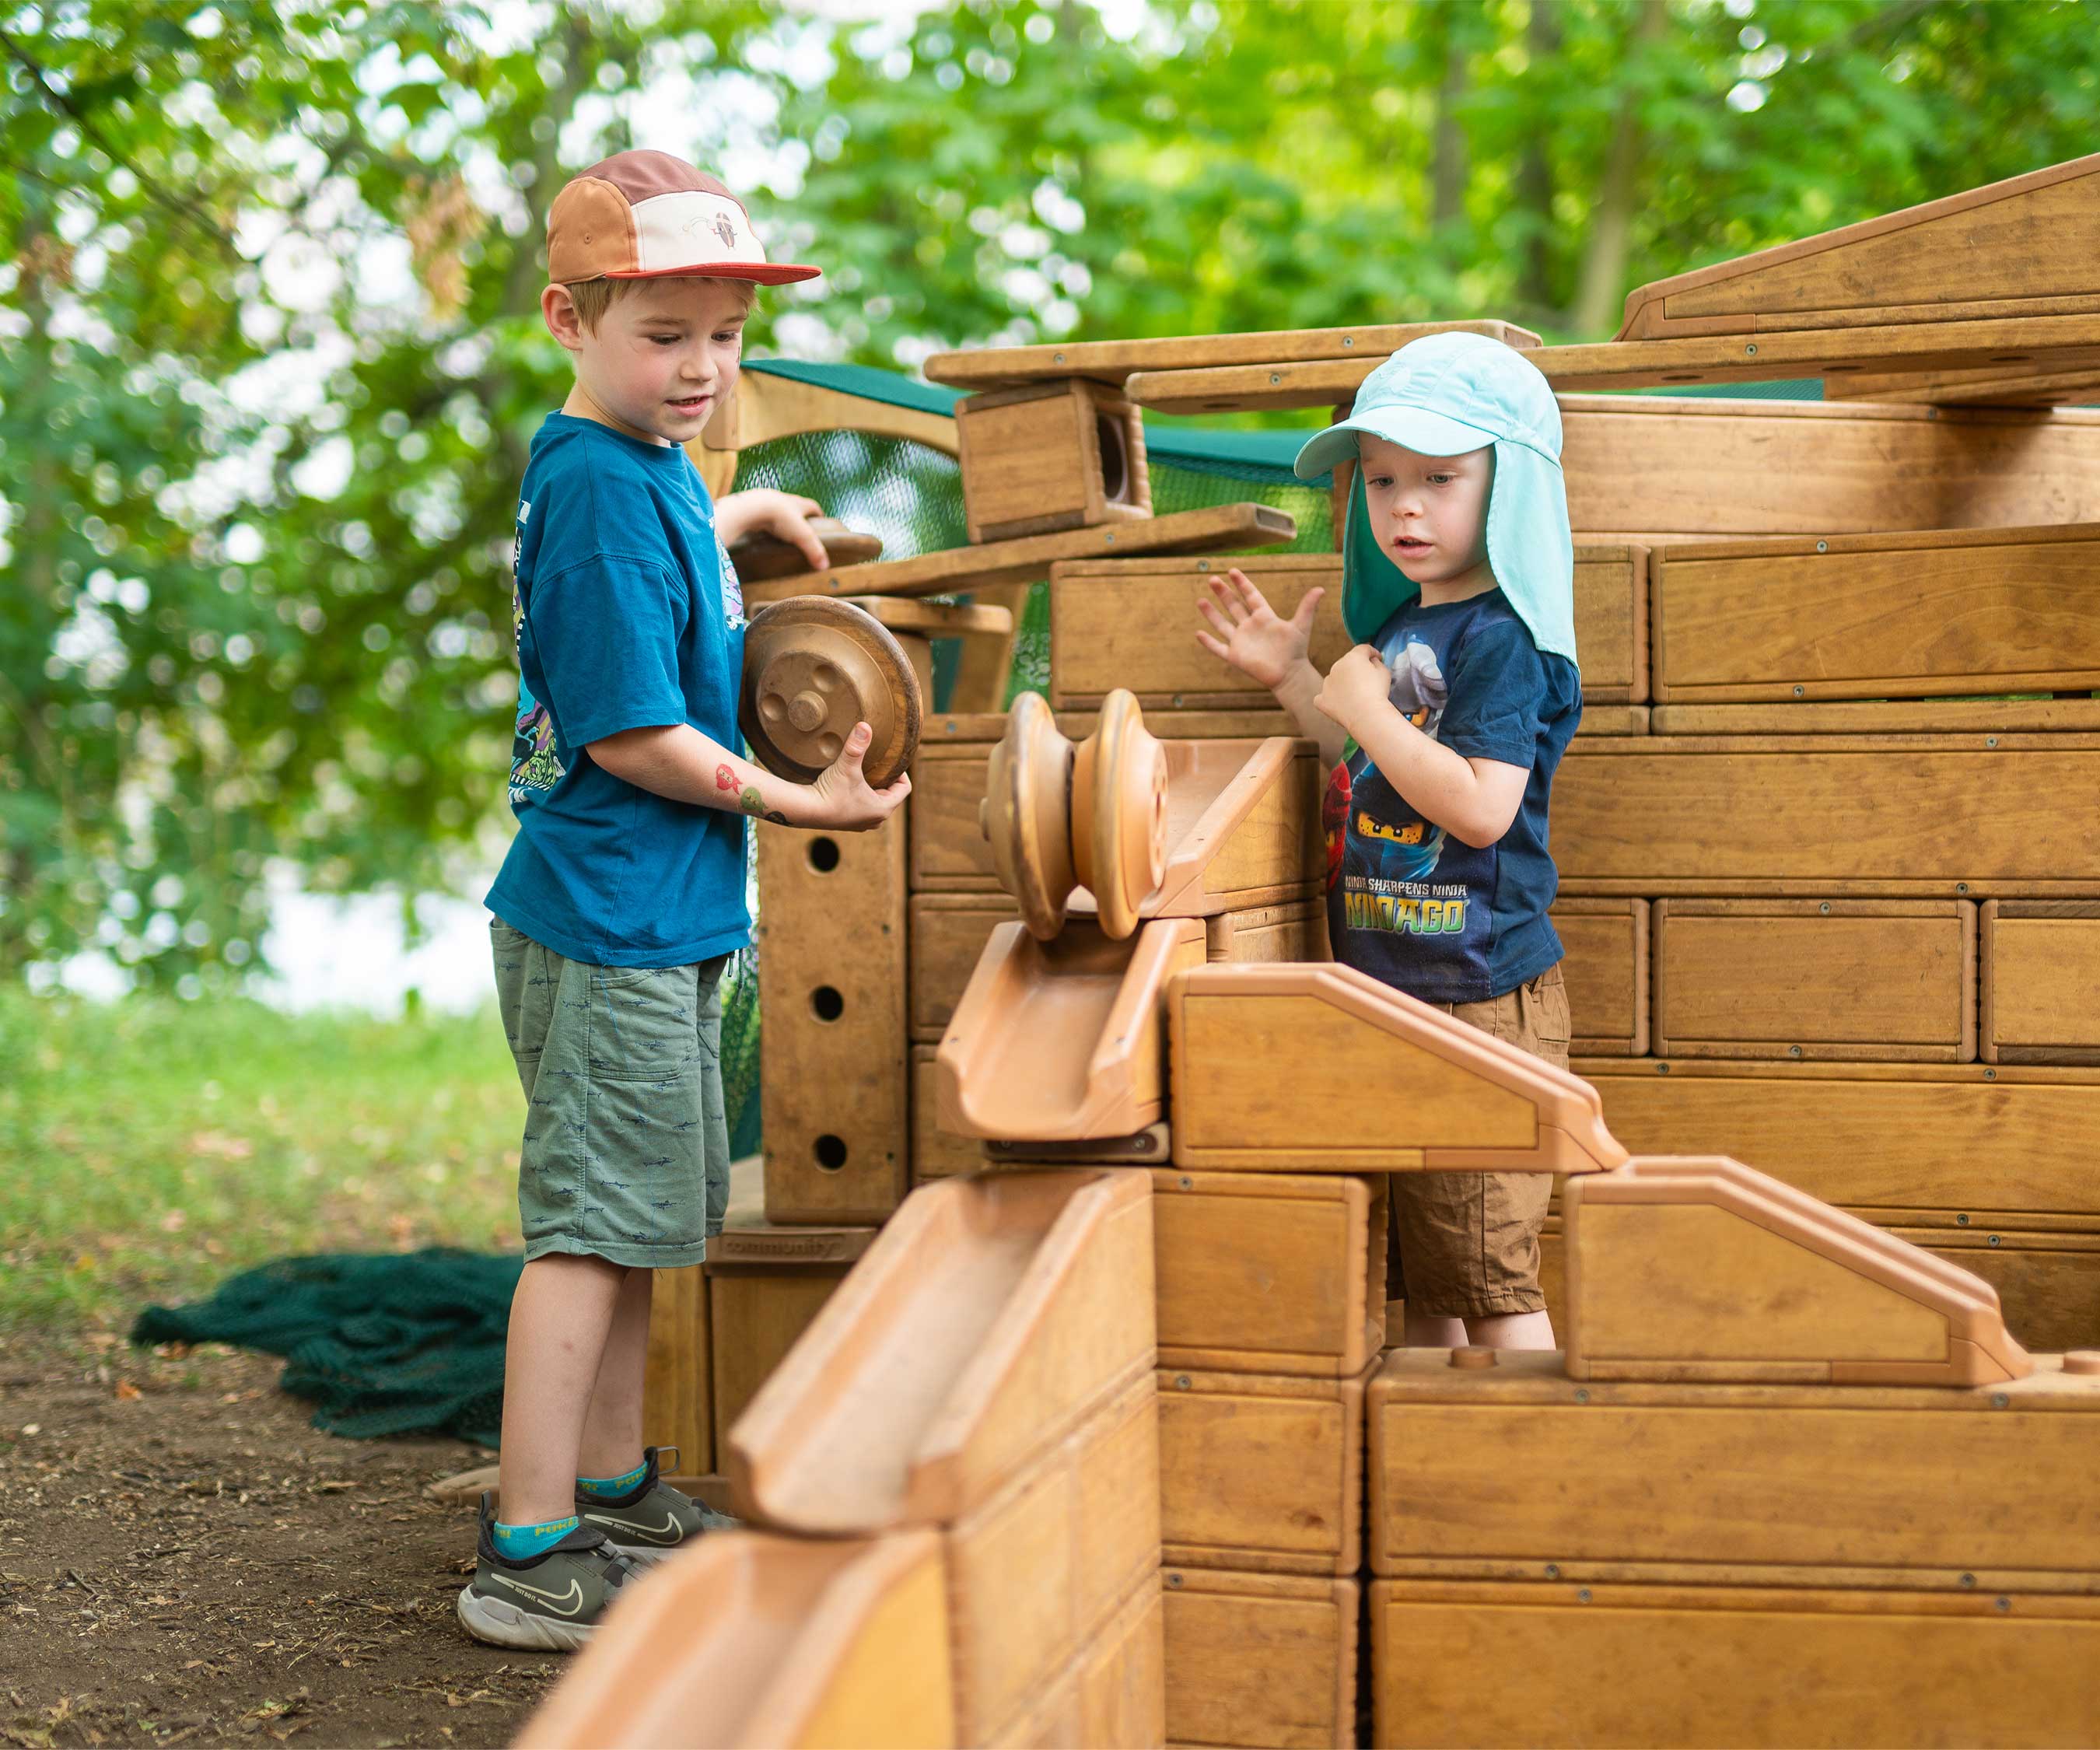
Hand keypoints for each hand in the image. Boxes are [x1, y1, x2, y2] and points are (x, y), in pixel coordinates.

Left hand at [717, 488, 829, 570]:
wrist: (751, 508)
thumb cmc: (780, 517)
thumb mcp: (802, 536)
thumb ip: (814, 550)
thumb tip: (824, 566)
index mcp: (798, 503)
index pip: (813, 507)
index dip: (818, 514)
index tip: (821, 521)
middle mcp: (783, 499)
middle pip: (795, 506)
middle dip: (799, 517)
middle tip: (801, 530)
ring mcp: (766, 502)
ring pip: (777, 510)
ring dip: (780, 519)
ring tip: (781, 534)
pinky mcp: (752, 508)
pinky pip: (761, 516)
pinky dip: (765, 524)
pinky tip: (764, 533)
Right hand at [799, 721, 910, 830]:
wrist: (805, 811)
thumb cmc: (829, 793)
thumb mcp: (846, 767)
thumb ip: (856, 746)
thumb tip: (865, 725)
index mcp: (883, 809)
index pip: (905, 789)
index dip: (901, 772)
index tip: (890, 760)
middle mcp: (876, 820)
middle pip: (891, 795)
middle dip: (886, 779)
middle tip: (877, 763)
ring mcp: (861, 823)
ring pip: (876, 802)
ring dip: (873, 788)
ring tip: (864, 772)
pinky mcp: (848, 823)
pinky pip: (863, 807)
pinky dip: (861, 796)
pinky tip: (850, 784)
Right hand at [1194, 570, 1322, 691]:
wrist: (1289, 675)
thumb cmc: (1296, 651)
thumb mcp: (1301, 625)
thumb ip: (1308, 607)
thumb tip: (1321, 588)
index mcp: (1264, 617)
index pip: (1251, 596)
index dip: (1242, 584)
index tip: (1232, 572)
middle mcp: (1250, 627)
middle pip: (1233, 606)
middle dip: (1223, 593)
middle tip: (1212, 579)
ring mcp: (1241, 641)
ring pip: (1222, 624)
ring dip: (1211, 613)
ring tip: (1200, 600)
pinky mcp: (1235, 656)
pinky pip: (1218, 648)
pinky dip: (1208, 642)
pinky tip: (1198, 633)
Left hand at [1312, 644, 1392, 735]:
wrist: (1366, 714)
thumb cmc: (1377, 692)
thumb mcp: (1384, 672)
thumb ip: (1377, 662)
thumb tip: (1372, 661)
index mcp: (1353, 657)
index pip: (1363, 649)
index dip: (1372, 653)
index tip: (1377, 659)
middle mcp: (1336, 666)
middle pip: (1347, 663)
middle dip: (1356, 669)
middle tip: (1367, 681)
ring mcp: (1327, 683)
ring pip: (1335, 679)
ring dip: (1342, 682)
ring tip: (1354, 695)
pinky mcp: (1322, 699)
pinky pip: (1323, 696)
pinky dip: (1329, 698)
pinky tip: (1338, 703)